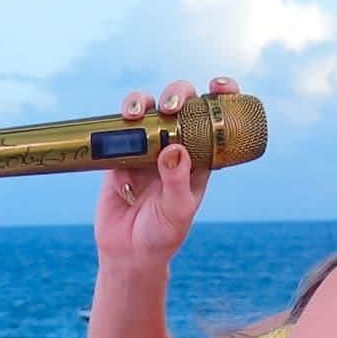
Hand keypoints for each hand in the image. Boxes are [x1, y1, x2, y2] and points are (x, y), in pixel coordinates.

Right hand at [94, 78, 234, 275]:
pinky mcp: (118, 155)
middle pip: (178, 104)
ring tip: (134, 114)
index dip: (219, 96)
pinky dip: (116, 131)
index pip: (213, 119)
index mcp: (199, 157)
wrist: (128, 252)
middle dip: (176, 94)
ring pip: (145, 109)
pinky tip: (117, 150)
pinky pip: (116, 132)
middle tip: (170, 107)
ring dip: (140, 101)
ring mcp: (145, 148)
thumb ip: (177, 181)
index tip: (220, 85)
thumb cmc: (163, 234)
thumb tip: (174, 148)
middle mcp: (173, 146)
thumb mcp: (178, 211)